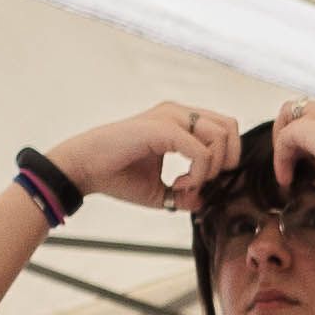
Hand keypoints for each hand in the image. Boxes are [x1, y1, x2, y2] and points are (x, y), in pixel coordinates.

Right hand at [50, 102, 239, 212]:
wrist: (84, 168)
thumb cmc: (116, 175)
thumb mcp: (158, 190)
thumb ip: (183, 193)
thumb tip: (203, 201)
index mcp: (178, 121)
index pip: (224, 128)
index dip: (224, 158)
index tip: (199, 182)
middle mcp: (177, 113)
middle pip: (229, 126)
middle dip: (226, 160)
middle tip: (202, 181)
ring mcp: (171, 116)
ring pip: (221, 135)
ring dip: (212, 168)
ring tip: (187, 184)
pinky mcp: (163, 128)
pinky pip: (201, 151)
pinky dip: (198, 174)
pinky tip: (178, 184)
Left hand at [267, 94, 314, 191]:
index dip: (314, 131)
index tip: (312, 155)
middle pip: (304, 108)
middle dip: (294, 130)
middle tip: (292, 156)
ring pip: (289, 115)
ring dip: (284, 140)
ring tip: (284, 167)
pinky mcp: (306, 127)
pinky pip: (284, 139)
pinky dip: (282, 159)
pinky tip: (286, 178)